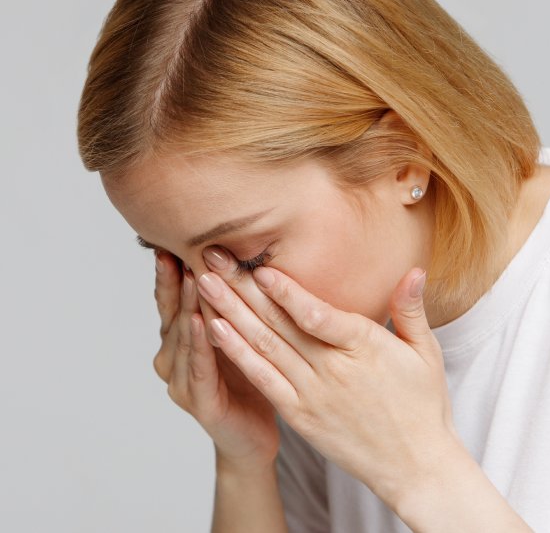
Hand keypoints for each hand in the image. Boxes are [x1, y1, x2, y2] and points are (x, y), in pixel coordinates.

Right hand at [151, 251, 279, 474]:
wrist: (253, 434)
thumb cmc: (245, 377)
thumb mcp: (235, 334)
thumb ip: (226, 305)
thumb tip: (233, 258)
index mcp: (180, 341)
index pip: (171, 301)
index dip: (168, 274)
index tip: (168, 243)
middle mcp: (173, 359)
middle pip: (172, 314)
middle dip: (174, 282)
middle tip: (174, 251)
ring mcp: (181, 382)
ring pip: (183, 338)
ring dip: (186, 306)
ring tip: (188, 277)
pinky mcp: (199, 402)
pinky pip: (199, 368)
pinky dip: (199, 345)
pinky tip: (199, 322)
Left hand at [198, 246, 460, 505]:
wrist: (414, 466)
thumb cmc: (422, 406)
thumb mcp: (425, 354)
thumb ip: (410, 310)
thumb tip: (415, 270)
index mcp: (364, 347)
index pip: (316, 314)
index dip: (284, 290)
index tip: (257, 266)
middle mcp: (332, 369)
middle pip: (279, 323)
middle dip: (242, 287)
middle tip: (213, 258)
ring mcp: (312, 394)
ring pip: (264, 346)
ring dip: (230, 313)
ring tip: (204, 285)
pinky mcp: (299, 415)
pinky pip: (263, 380)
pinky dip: (237, 355)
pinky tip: (216, 331)